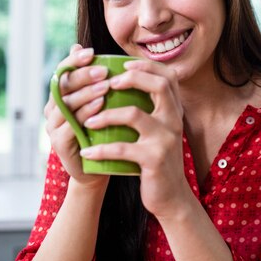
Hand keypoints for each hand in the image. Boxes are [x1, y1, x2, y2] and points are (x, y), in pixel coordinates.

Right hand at [43, 44, 109, 188]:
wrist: (100, 167)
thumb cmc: (104, 131)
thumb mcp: (104, 103)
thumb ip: (100, 81)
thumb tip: (101, 54)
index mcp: (61, 96)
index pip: (62, 72)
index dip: (74, 61)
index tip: (92, 53)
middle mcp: (53, 110)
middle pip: (63, 86)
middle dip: (83, 75)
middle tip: (103, 70)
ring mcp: (53, 127)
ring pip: (66, 104)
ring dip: (86, 93)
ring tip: (105, 85)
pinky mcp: (59, 144)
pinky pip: (71, 125)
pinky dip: (85, 113)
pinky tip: (100, 106)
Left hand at [79, 59, 192, 217]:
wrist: (169, 195)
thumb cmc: (155, 158)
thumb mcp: (158, 130)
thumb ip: (149, 108)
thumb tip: (121, 82)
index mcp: (174, 110)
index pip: (167, 76)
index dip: (146, 65)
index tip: (123, 65)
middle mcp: (174, 120)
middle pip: (159, 85)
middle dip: (132, 78)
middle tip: (108, 84)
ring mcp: (166, 139)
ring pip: (134, 114)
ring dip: (106, 115)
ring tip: (87, 121)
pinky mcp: (154, 159)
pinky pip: (122, 148)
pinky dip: (101, 149)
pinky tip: (87, 151)